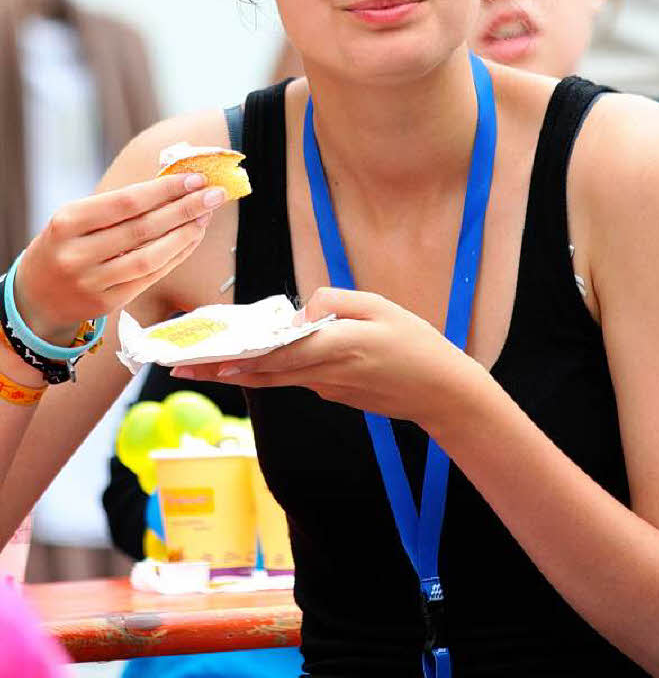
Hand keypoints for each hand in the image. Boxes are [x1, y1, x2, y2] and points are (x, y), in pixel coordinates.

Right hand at [15, 174, 224, 342]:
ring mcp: (92, 283)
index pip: (126, 201)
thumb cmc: (64, 246)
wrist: (34, 297)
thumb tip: (174, 185)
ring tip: (205, 217)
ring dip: (185, 235)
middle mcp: (77, 254)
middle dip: (184, 208)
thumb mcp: (75, 219)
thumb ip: (117, 205)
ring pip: (151, 257)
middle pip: (143, 228)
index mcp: (67, 222)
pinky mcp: (107, 304)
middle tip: (213, 194)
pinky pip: (150, 277)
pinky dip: (175, 256)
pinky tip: (191, 239)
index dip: (165, 190)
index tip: (194, 178)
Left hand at [172, 287, 479, 428]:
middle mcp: (324, 374)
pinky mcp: (334, 394)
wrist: (441, 393)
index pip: (277, 353)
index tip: (204, 359)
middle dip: (218, 370)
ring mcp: (327, 389)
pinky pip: (295, 379)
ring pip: (273, 380)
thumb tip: (302, 311)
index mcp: (336, 347)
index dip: (238, 356)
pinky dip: (269, 371)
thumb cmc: (416, 343)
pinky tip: (252, 361)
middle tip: (179, 369)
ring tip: (200, 368)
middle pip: (262, 372)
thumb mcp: (380, 307)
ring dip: (235, 373)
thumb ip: (336, 302)